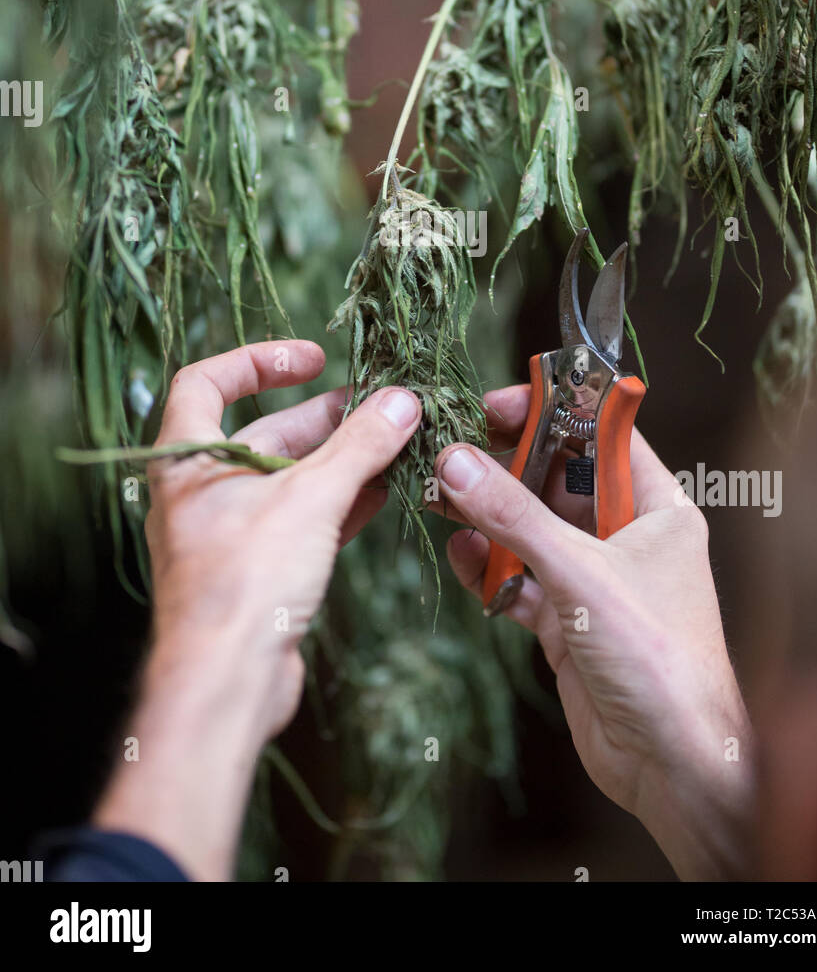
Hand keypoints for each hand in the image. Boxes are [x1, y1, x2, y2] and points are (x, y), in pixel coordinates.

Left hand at [92, 340, 419, 878]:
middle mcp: (201, 491)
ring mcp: (229, 534)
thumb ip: (359, 446)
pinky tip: (385, 493)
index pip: (206, 382)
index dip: (257, 360)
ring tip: (395, 443)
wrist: (225, 684)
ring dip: (340, 460)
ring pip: (289, 480)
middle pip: (263, 433)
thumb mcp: (311, 498)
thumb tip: (402, 400)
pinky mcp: (256, 572)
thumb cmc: (247, 580)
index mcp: (187, 459)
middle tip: (380, 406)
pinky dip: (340, 504)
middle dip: (323, 417)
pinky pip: (300, 522)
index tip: (312, 357)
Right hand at [433, 385, 754, 880]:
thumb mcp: (579, 572)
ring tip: (439, 498)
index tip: (494, 403)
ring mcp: (596, 581)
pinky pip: (520, 581)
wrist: (672, 763)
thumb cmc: (656, 657)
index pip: (601, 434)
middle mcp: (629, 537)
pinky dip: (489, 569)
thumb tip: (456, 461)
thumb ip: (513, 516)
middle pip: (558, 480)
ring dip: (488, 517)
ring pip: (532, 531)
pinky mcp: (568, 623)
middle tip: (450, 449)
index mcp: (658, 507)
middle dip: (504, 466)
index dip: (551, 411)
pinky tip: (460, 556)